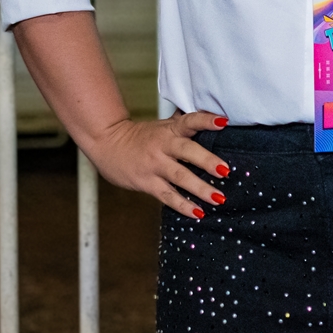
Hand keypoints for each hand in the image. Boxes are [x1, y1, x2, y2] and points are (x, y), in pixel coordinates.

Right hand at [83, 110, 230, 217]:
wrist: (107, 143)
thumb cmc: (141, 136)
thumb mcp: (163, 126)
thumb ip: (185, 125)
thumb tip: (215, 119)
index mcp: (170, 129)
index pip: (190, 121)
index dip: (206, 120)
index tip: (223, 122)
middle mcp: (163, 146)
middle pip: (187, 151)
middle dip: (207, 161)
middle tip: (226, 170)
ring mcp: (155, 165)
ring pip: (180, 177)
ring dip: (200, 188)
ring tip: (218, 198)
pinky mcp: (147, 182)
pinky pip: (167, 195)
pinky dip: (182, 205)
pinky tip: (198, 212)